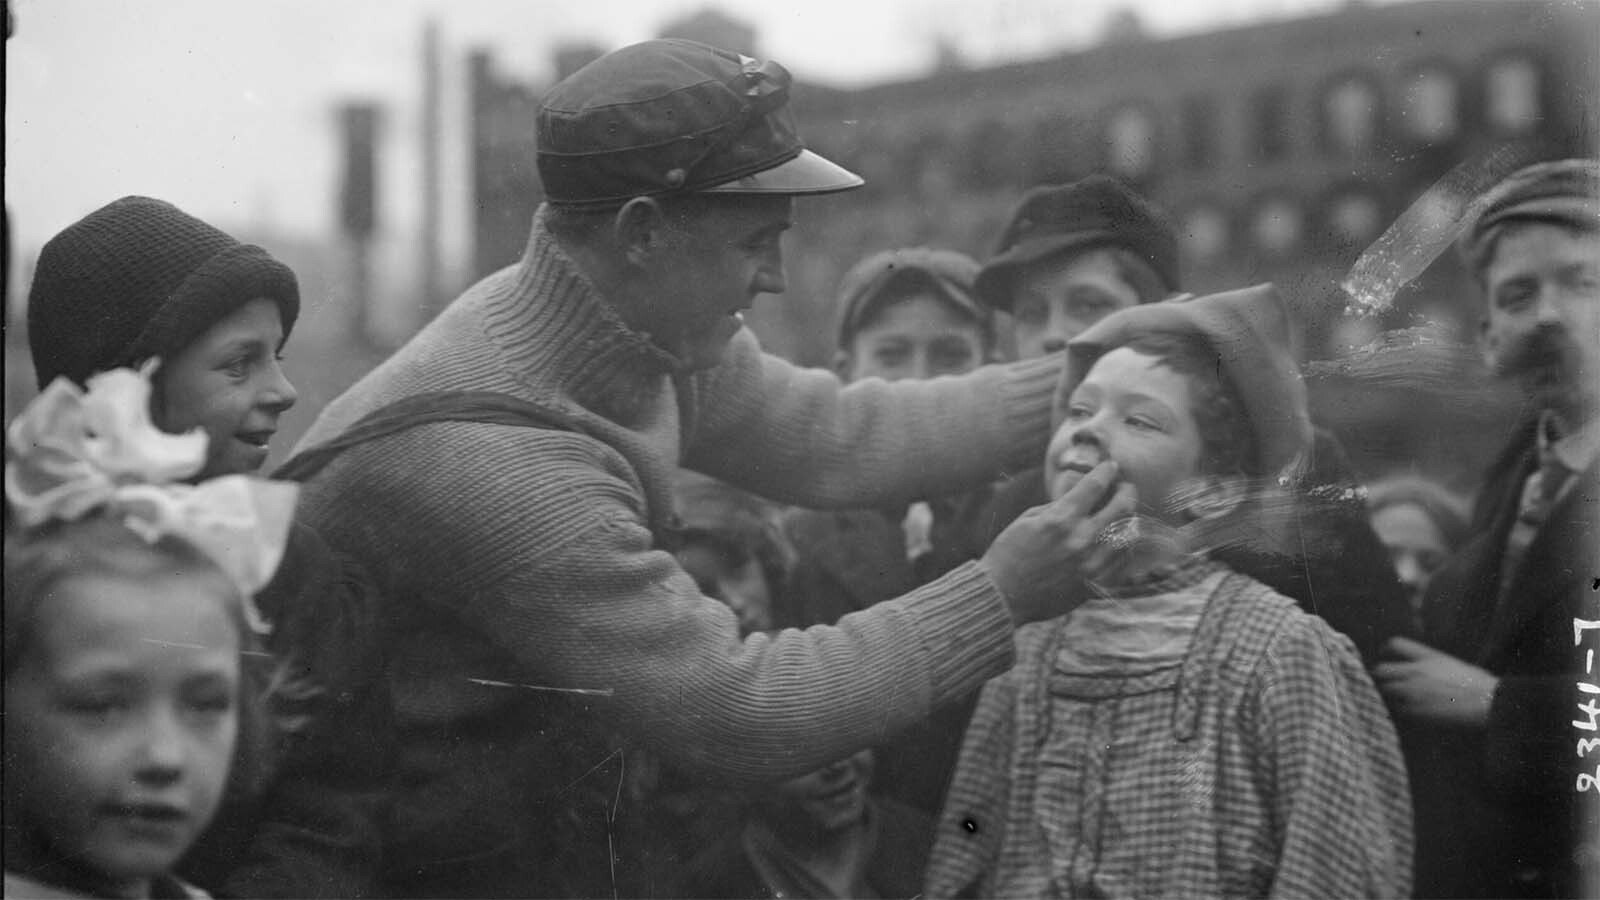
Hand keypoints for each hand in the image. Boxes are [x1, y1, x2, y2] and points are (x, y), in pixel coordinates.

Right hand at [980, 461, 1137, 625]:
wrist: (1003, 595)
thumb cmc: (1010, 552)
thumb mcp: (1028, 519)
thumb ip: (1059, 505)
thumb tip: (1082, 493)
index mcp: (1060, 520)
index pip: (1095, 485)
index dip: (1106, 471)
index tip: (1110, 466)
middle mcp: (1081, 540)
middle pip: (1122, 507)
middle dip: (1126, 491)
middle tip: (1125, 488)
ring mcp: (1092, 564)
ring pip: (1129, 535)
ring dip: (1129, 519)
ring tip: (1123, 514)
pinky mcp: (1096, 583)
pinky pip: (1123, 561)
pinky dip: (1123, 547)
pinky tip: (1117, 541)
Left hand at [1374, 637, 1497, 728]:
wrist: (1488, 702)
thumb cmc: (1479, 684)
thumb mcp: (1453, 665)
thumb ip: (1431, 665)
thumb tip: (1419, 668)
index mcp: (1427, 657)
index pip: (1396, 644)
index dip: (1387, 649)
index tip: (1385, 654)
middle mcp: (1416, 671)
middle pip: (1381, 669)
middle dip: (1381, 675)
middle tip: (1387, 680)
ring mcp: (1413, 691)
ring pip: (1387, 690)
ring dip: (1391, 693)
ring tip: (1403, 697)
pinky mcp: (1416, 710)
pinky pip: (1400, 709)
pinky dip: (1404, 709)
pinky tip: (1416, 711)